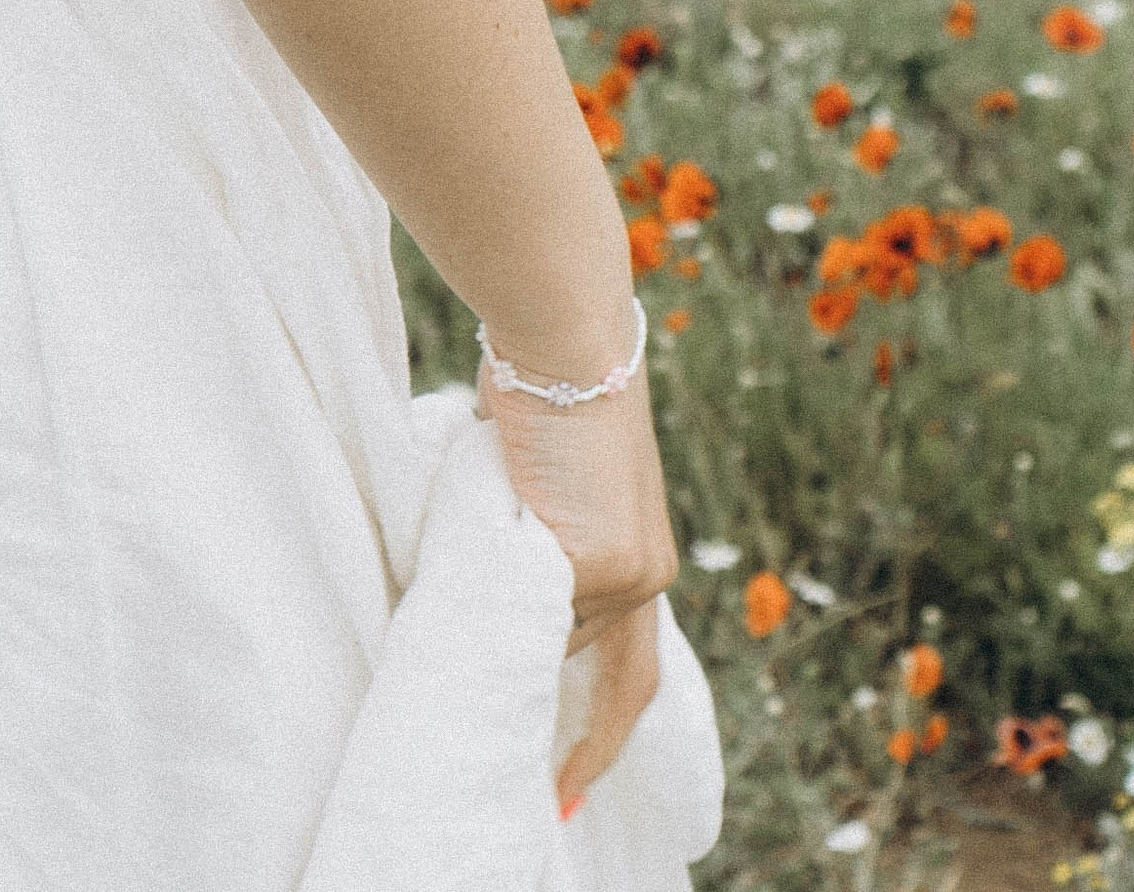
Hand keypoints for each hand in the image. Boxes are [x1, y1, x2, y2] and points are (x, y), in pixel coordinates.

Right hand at [479, 359, 677, 814]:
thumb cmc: (547, 395)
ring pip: (544, 634)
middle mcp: (648, 575)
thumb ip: (548, 544)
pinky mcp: (595, 560)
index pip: (633, 667)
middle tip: (557, 787)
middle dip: (580, 730)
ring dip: (507, 606)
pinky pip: (524, 601)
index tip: (576, 785)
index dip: (607, 727)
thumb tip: (508, 599)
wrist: (565, 345)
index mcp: (646, 556)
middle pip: (606, 672)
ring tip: (484, 540)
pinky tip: (487, 519)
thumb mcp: (556, 486)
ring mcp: (625, 574)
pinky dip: (491, 576)